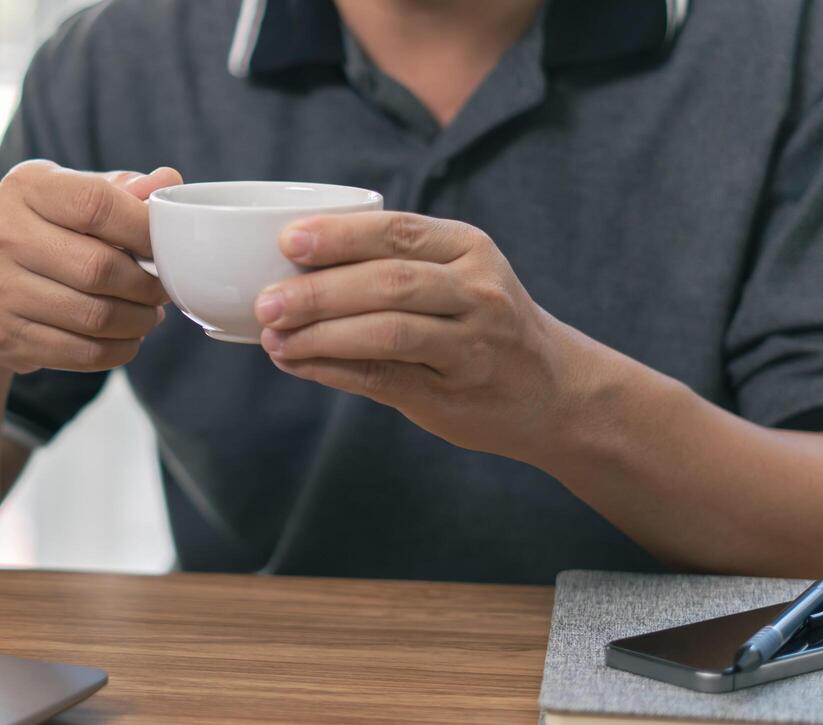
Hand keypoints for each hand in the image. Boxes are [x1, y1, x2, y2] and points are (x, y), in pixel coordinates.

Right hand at [0, 161, 181, 375]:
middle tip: (163, 288)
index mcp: (24, 187)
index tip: (166, 246)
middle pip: (99, 268)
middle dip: (147, 284)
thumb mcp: (71, 196)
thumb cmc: (44, 232)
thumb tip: (168, 181)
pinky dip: (120, 349)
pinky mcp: (6, 336)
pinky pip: (83, 353)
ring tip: (150, 314)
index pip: (96, 205)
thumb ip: (120, 189)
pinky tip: (128, 336)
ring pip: (95, 317)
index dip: (144, 229)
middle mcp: (2, 235)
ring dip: (139, 321)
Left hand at [254, 212, 593, 462]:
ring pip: (387, 332)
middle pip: (388, 282)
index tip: (288, 241)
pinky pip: (384, 378)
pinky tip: (297, 364)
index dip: (340, 235)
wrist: (555, 390)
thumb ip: (398, 264)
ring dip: (321, 334)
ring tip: (274, 337)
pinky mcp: (453, 394)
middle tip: (266, 300)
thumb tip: (295, 264)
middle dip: (319, 291)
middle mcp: (476, 293)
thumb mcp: (461, 275)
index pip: (398, 232)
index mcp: (469, 249)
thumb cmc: (486, 325)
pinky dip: (333, 370)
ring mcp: (470, 346)